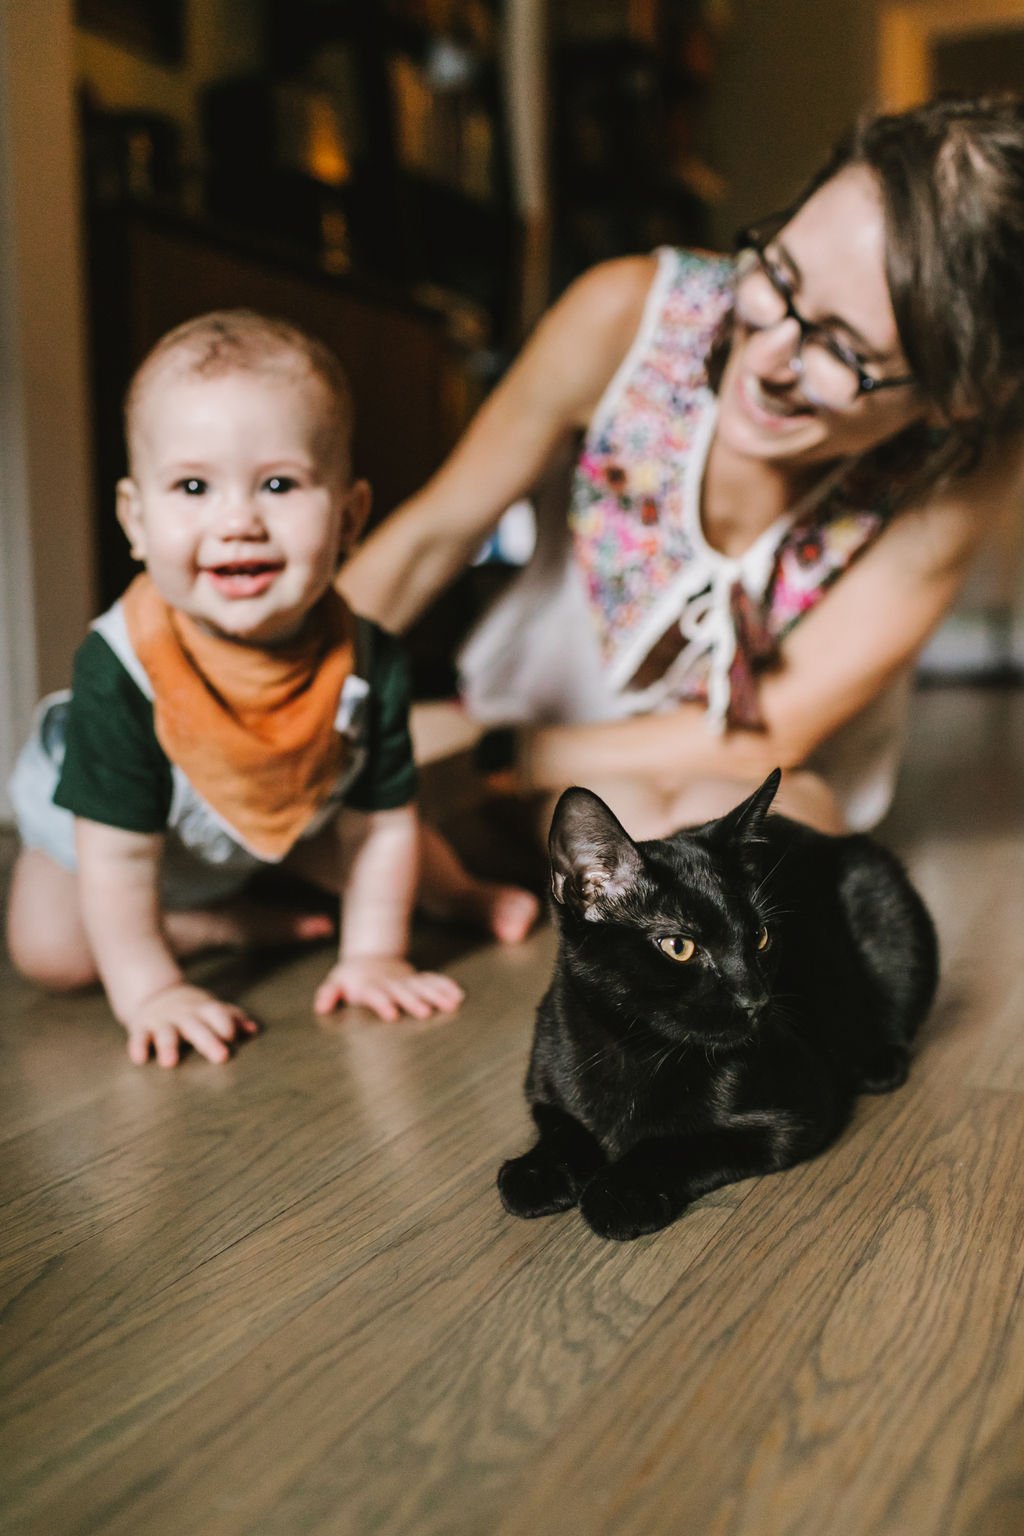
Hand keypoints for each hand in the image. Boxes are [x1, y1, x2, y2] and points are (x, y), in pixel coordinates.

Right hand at [124, 982, 258, 1067]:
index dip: (225, 1023)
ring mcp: (161, 1021)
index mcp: (203, 1010)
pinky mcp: (141, 1028)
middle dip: (208, 1041)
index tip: (233, 1037)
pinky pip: (138, 1037)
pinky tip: (141, 1059)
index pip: (216, 1012)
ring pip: (165, 1033)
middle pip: (196, 1027)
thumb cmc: (193, 1010)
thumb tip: (254, 1030)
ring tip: (170, 1064)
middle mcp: (183, 1015)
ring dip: (168, 1046)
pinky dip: (138, 1047)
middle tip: (222, 1057)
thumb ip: (232, 1018)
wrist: (155, 994)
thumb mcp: (212, 1009)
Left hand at [314, 955, 463, 1021]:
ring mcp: (406, 980)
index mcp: (370, 986)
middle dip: (414, 1001)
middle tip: (425, 1013)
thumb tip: (321, 1007)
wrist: (369, 958)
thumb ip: (329, 994)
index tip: (392, 1014)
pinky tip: (459, 995)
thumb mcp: (336, 982)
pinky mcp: (417, 979)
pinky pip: (434, 981)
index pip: (376, 995)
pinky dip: (445, 986)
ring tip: (452, 1005)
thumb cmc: (350, 978)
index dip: (383, 1003)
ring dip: (437, 995)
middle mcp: (391, 984)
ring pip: (423, 986)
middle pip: (404, 992)